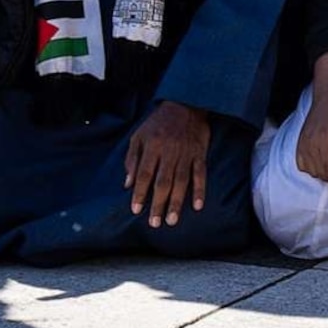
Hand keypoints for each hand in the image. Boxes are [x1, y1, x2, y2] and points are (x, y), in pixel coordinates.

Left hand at [124, 101, 214, 226]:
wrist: (186, 103)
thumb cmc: (158, 122)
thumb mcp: (138, 136)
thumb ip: (132, 159)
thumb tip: (127, 184)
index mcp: (152, 147)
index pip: (144, 174)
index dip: (140, 193)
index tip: (136, 210)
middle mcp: (169, 152)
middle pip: (163, 182)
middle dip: (158, 204)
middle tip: (155, 223)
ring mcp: (186, 153)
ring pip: (181, 181)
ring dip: (177, 202)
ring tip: (172, 220)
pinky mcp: (200, 153)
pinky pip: (201, 174)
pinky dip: (200, 190)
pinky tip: (197, 205)